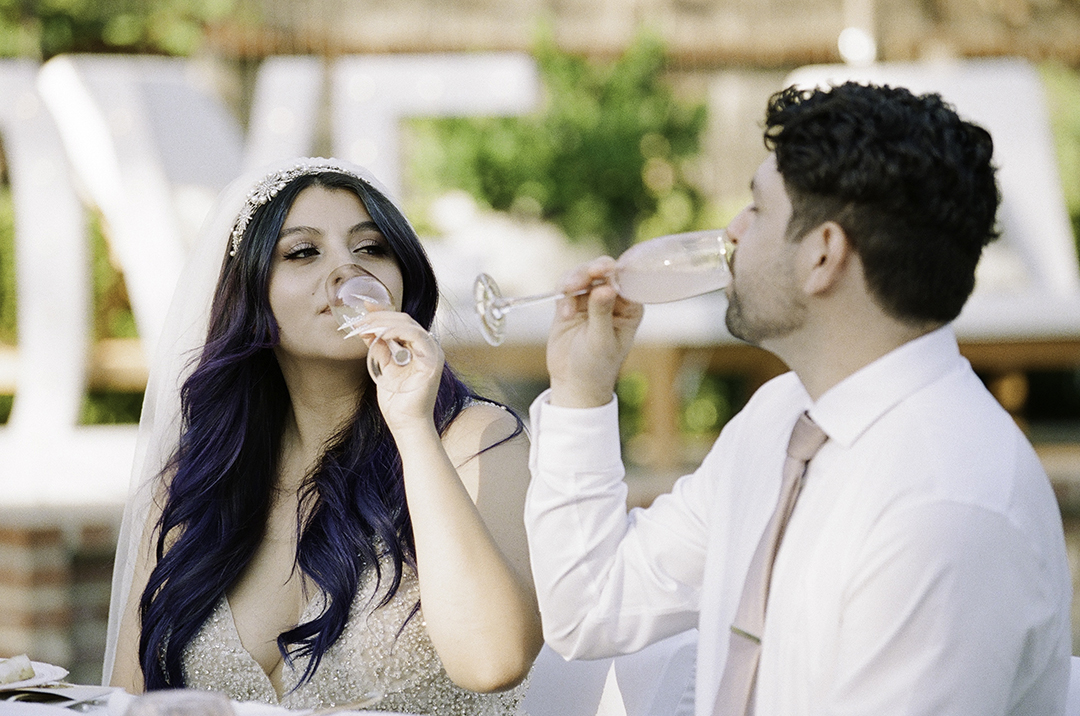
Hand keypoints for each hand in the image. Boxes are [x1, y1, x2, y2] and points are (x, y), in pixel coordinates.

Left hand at [355, 311, 443, 432]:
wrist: (406, 424)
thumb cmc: (397, 402)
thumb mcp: (383, 369)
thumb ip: (380, 350)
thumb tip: (369, 333)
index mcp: (418, 349)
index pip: (401, 324)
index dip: (383, 313)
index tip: (364, 307)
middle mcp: (428, 348)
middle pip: (404, 320)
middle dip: (379, 316)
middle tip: (359, 319)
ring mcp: (432, 353)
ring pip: (409, 324)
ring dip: (384, 322)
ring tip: (365, 326)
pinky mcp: (432, 361)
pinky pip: (415, 337)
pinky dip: (397, 331)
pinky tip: (380, 333)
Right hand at [547, 257, 643, 407]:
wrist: (574, 383)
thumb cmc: (597, 366)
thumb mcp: (601, 341)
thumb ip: (602, 314)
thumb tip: (605, 288)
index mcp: (629, 307)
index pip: (625, 280)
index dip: (614, 271)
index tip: (603, 271)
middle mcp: (612, 299)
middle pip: (601, 271)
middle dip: (589, 272)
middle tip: (579, 280)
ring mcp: (590, 300)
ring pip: (581, 275)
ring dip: (573, 281)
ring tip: (567, 293)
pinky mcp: (570, 303)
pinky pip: (565, 287)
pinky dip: (563, 295)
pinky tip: (563, 313)